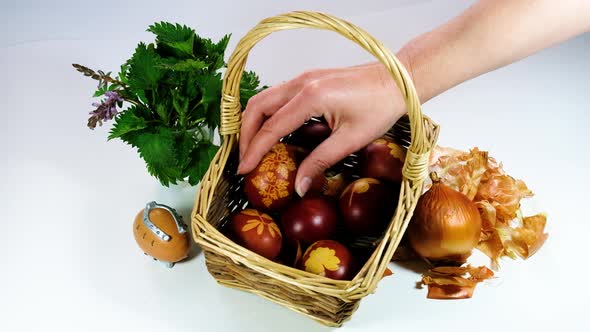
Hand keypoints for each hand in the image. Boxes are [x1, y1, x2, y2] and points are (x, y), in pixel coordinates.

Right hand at [237, 62, 407, 196]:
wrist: (399, 80)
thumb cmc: (381, 107)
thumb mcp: (351, 139)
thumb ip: (320, 162)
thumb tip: (299, 187)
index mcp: (310, 97)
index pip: (271, 127)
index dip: (254, 151)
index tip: (242, 170)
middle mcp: (300, 82)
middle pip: (257, 107)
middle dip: (245, 135)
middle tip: (243, 160)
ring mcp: (303, 77)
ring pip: (264, 98)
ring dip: (253, 122)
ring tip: (252, 148)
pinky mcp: (308, 78)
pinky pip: (276, 95)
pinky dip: (266, 114)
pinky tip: (271, 132)